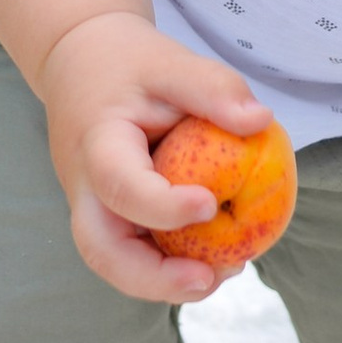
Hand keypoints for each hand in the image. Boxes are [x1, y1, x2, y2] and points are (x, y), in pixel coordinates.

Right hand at [34, 11, 274, 302]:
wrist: (80, 63)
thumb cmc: (131, 64)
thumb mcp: (171, 61)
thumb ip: (213, 87)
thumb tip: (260, 121)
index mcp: (96, 145)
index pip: (120, 185)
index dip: (161, 205)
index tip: (209, 204)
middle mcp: (84, 187)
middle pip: (100, 250)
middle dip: (151, 278)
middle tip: (209, 279)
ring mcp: (91, 207)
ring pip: (113, 262)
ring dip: (163, 281)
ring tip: (225, 272)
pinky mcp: (108, 215)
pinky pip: (132, 250)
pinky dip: (167, 263)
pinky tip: (216, 257)